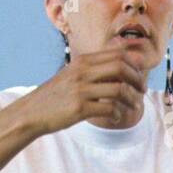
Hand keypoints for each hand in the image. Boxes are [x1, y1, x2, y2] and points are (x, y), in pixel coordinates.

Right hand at [29, 50, 145, 134]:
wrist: (31, 112)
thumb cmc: (55, 95)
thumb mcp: (72, 74)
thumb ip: (94, 68)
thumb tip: (123, 62)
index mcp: (82, 61)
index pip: (117, 54)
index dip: (134, 65)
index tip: (139, 76)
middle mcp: (82, 72)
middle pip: (121, 68)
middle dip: (137, 80)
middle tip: (141, 91)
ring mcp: (80, 90)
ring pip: (119, 90)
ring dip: (131, 100)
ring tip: (133, 106)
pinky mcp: (79, 109)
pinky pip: (109, 109)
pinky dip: (117, 114)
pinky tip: (115, 117)